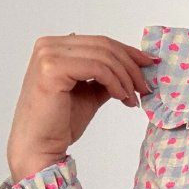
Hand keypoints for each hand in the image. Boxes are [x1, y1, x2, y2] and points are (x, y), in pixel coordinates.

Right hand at [6, 32, 157, 181]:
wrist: (40, 146)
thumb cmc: (61, 123)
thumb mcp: (90, 94)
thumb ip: (105, 78)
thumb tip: (131, 70)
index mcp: (55, 47)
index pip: (100, 42)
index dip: (128, 52)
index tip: (149, 65)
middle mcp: (49, 45)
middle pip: (104, 46)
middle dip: (131, 66)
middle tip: (146, 87)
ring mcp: (48, 55)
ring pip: (104, 56)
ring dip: (126, 78)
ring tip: (133, 99)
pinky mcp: (52, 69)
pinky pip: (97, 68)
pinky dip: (115, 82)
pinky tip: (122, 97)